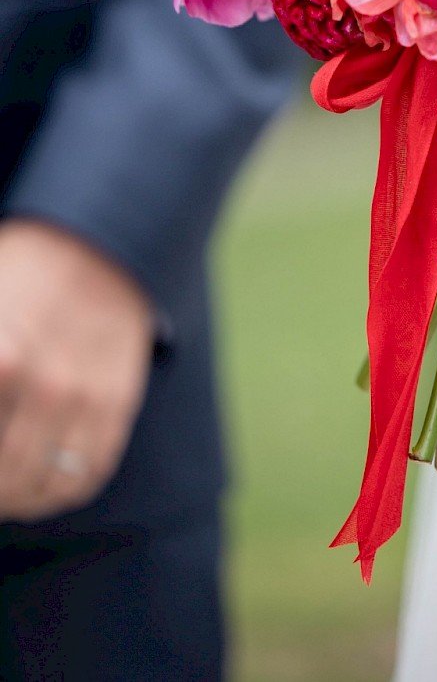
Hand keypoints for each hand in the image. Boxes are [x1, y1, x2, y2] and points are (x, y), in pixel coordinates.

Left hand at [0, 219, 154, 521]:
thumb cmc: (19, 272)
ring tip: (10, 495)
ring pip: (45, 484)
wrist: (98, 242)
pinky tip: (44, 487)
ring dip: (20, 500)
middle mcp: (43, 385)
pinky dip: (63, 492)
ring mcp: (86, 396)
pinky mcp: (119, 401)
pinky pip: (90, 471)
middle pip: (5, 476)